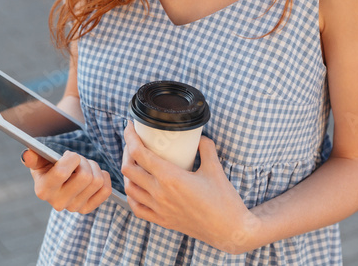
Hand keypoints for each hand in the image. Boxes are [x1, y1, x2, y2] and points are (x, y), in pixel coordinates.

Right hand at [21, 149, 112, 213]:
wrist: (57, 181)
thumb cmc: (48, 167)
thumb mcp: (39, 160)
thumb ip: (33, 157)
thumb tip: (27, 155)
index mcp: (43, 190)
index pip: (62, 172)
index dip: (71, 158)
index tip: (68, 155)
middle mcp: (58, 203)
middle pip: (85, 177)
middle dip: (84, 161)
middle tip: (78, 160)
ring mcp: (74, 208)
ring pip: (97, 181)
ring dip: (93, 167)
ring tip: (84, 166)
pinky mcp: (87, 209)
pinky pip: (106, 190)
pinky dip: (104, 177)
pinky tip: (94, 174)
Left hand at [120, 122, 260, 254]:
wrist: (230, 231)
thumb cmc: (224, 200)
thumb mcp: (215, 167)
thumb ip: (206, 147)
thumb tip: (198, 136)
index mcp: (170, 178)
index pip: (140, 154)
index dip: (130, 137)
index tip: (130, 127)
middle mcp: (160, 194)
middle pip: (129, 169)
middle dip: (127, 151)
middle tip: (134, 142)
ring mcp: (159, 210)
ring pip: (129, 188)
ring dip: (128, 173)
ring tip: (134, 162)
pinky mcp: (162, 221)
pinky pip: (137, 208)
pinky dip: (132, 195)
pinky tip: (136, 187)